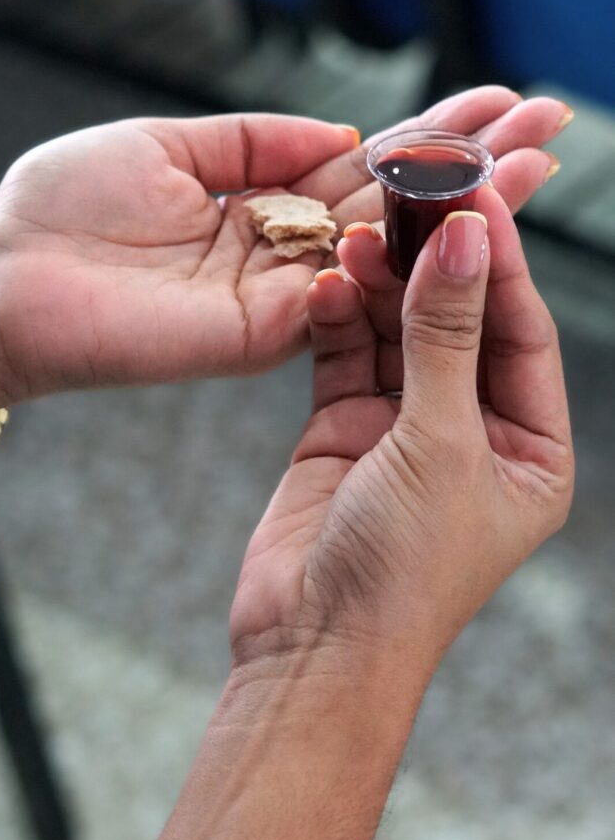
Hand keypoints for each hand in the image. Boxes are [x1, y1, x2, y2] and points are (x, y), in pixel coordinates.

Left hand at [0, 88, 569, 424]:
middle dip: (469, 163)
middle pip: (390, 205)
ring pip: (385, 249)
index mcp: (256, 201)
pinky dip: (405, 254)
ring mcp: (277, 296)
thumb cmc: (62, 209)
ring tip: (534, 161)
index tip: (498, 97)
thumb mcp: (163, 145)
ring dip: (459, 207)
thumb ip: (254, 140)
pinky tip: (465, 215)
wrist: (4, 285)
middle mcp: (279, 251)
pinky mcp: (262, 334)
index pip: (360, 164)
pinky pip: (347, 291)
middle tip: (549, 125)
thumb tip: (342, 130)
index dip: (429, 131)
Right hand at [229, 185, 573, 672]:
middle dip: (434, 261)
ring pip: (395, 332)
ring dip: (376, 283)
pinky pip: (343, 357)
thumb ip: (445, 338)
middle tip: (411, 193)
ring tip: (356, 234)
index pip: (520, 331)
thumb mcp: (438, 446)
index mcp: (528, 449)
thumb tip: (467, 241)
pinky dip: (333, 320)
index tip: (475, 193)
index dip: (498, 261)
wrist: (311, 646)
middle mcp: (470, 432)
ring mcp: (402, 428)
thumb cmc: (401, 574)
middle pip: (457, 322)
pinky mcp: (342, 429)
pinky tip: (323, 284)